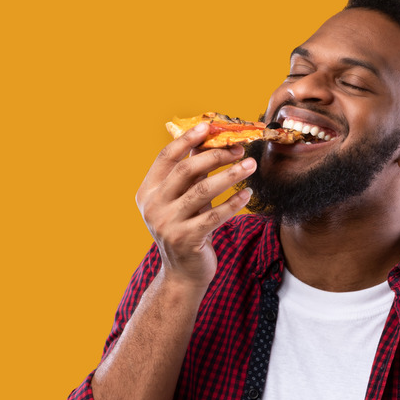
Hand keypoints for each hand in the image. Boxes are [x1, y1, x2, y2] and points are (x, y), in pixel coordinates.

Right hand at [135, 123, 256, 288]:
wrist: (183, 274)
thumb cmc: (186, 229)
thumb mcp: (182, 199)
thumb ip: (190, 171)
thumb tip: (207, 138)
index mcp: (148, 191)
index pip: (166, 157)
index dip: (187, 139)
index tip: (209, 126)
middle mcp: (153, 206)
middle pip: (186, 170)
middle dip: (216, 155)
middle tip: (240, 148)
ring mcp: (167, 224)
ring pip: (203, 190)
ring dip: (231, 175)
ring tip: (251, 165)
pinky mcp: (186, 239)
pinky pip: (215, 215)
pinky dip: (234, 202)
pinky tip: (248, 194)